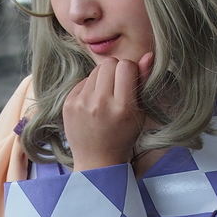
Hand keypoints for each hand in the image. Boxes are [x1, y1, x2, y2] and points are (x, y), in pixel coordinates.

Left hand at [63, 53, 153, 171]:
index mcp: (122, 107)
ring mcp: (81, 103)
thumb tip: (147, 55)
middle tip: (117, 87)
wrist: (96, 161)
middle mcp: (100, 104)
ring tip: (105, 97)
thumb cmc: (123, 137)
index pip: (126, 65)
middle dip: (116, 71)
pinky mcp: (68, 104)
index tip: (130, 82)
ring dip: (102, 79)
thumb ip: (142, 83)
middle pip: (109, 63)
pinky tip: (93, 105)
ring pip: (95, 70)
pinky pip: (83, 81)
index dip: (130, 70)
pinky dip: (90, 88)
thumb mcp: (139, 113)